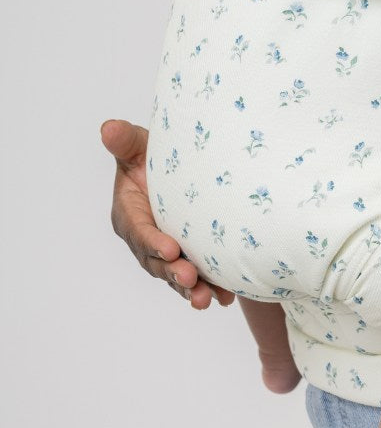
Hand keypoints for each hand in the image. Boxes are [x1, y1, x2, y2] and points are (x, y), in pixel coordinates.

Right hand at [101, 118, 234, 309]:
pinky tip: (225, 297)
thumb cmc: (153, 156)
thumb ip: (125, 140)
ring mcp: (166, 251)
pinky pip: (196, 277)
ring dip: (192, 289)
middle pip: (157, 262)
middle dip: (173, 273)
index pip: (139, 231)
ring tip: (209, 299)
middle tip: (192, 279)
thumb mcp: (138, 146)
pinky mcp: (187, 258)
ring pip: (176, 276)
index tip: (170, 248)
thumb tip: (108, 128)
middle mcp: (145, 239)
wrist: (181, 169)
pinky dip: (210, 288)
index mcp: (129, 214)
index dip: (152, 242)